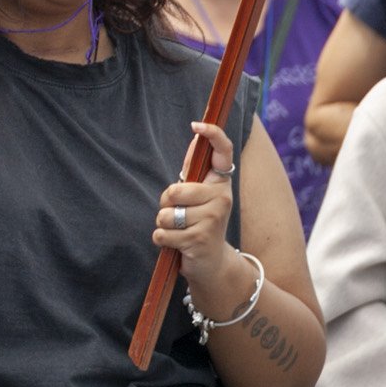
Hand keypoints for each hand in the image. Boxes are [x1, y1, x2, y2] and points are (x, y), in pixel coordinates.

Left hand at [156, 119, 248, 305]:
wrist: (211, 261)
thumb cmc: (199, 223)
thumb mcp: (199, 196)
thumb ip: (194, 171)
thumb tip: (195, 136)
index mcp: (221, 184)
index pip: (223, 153)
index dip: (213, 136)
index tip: (197, 124)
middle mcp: (222, 198)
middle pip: (174, 190)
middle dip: (166, 204)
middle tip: (179, 214)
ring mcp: (214, 219)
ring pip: (166, 214)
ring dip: (164, 225)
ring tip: (180, 230)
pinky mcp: (201, 239)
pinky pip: (162, 234)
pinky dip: (162, 240)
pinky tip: (178, 244)